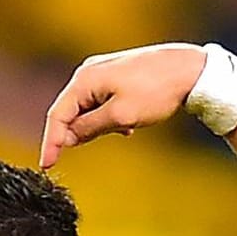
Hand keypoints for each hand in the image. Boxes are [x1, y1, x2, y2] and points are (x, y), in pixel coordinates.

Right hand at [40, 43, 207, 167]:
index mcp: (85, 80)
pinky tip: (127, 127)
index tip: (46, 165)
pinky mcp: (116, 76)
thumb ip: (89, 128)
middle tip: (82, 152)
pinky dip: (108, 118)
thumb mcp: (120, 116)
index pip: (57, 115)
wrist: (189, 70)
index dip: (51, 142)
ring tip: (121, 131)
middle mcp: (89, 73)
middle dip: (74, 134)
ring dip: (97, 126)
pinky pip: (101, 103)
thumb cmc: (156, 91)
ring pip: (87, 108)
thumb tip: (69, 138)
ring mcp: (103, 73)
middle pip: (70, 111)